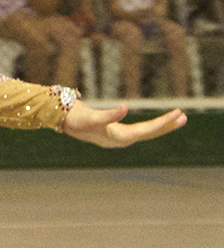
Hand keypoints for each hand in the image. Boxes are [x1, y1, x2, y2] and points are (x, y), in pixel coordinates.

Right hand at [62, 101, 185, 147]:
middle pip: (149, 134)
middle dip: (166, 126)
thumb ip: (109, 115)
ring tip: (178, 118)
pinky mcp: (116, 132)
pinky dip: (151, 125)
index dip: (161, 123)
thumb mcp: (91, 117)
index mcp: (117, 138)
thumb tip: (125, 108)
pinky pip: (139, 130)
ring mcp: (119, 137)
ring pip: (146, 133)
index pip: (145, 131)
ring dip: (162, 126)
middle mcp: (120, 140)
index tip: (176, 114)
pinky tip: (159, 123)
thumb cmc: (76, 119)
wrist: (62, 121)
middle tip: (183, 116)